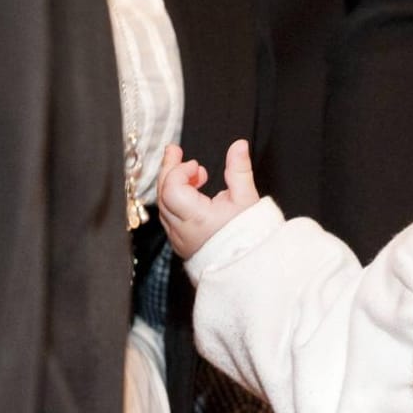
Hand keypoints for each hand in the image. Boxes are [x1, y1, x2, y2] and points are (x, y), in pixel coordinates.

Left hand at [156, 138, 260, 258]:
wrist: (250, 266)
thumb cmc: (250, 236)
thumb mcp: (247, 199)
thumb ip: (240, 170)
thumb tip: (239, 145)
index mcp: (197, 219)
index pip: (172, 189)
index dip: (179, 171)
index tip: (196, 165)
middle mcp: (182, 230)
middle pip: (162, 194)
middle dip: (169, 170)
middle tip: (175, 152)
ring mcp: (179, 238)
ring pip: (163, 206)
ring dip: (172, 184)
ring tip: (192, 172)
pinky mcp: (181, 243)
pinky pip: (169, 217)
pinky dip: (175, 200)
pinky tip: (192, 192)